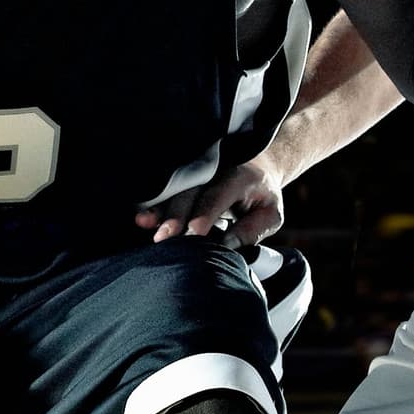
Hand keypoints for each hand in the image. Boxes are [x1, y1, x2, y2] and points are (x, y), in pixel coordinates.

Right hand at [139, 151, 285, 246]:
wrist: (259, 167)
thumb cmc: (263, 196)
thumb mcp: (270, 215)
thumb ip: (251, 231)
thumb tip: (226, 247)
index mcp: (239, 177)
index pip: (218, 194)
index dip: (205, 213)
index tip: (194, 232)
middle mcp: (214, 172)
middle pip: (190, 193)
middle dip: (177, 216)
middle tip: (166, 238)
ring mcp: (197, 176)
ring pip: (176, 193)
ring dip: (162, 214)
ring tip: (151, 231)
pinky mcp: (186, 183)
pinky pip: (169, 195)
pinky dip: (155, 209)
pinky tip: (142, 220)